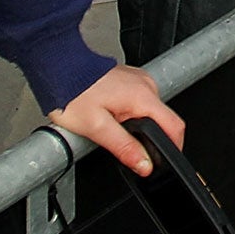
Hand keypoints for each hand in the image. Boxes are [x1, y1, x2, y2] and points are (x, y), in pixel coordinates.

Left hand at [49, 65, 184, 175]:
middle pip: (164, 121)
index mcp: (142, 96)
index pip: (174, 126)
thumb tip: (145, 164)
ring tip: (113, 127)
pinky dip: (134, 115)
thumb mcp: (97, 128)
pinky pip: (142, 102)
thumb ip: (124, 148)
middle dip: (151, 139)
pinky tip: (113, 115)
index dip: (173, 148)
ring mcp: (139, 80)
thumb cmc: (73, 93)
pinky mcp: (131, 80)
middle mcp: (146, 85)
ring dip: (140, 126)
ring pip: (152, 112)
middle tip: (125, 145)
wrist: (59, 69)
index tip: (163, 162)